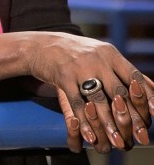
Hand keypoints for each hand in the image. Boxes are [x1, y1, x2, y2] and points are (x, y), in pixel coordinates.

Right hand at [27, 32, 153, 152]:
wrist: (42, 45)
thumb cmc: (76, 54)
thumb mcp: (100, 54)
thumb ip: (122, 69)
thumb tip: (150, 88)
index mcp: (109, 53)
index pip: (133, 75)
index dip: (145, 96)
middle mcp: (97, 58)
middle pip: (118, 91)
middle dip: (130, 116)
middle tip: (140, 137)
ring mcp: (79, 66)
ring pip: (99, 99)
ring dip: (109, 124)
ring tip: (116, 141)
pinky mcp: (63, 75)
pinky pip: (76, 102)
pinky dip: (84, 121)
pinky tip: (90, 135)